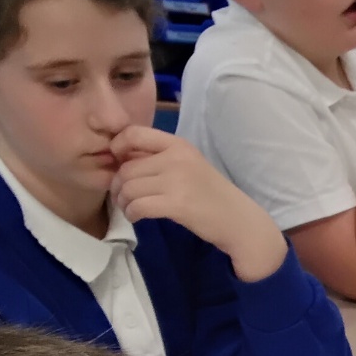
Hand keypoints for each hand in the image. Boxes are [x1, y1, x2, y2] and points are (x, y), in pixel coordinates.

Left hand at [109, 126, 287, 281]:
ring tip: (130, 208)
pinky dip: (132, 213)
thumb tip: (122, 159)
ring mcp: (177, 181)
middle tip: (123, 197)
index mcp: (178, 144)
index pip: (133, 133)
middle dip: (118, 185)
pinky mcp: (177, 204)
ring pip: (129, 188)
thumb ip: (160, 158)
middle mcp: (176, 158)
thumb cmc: (212, 195)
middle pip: (126, 168)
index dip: (116, 147)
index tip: (118, 164)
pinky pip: (138, 206)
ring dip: (123, 202)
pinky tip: (137, 217)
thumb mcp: (189, 166)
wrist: (239, 221)